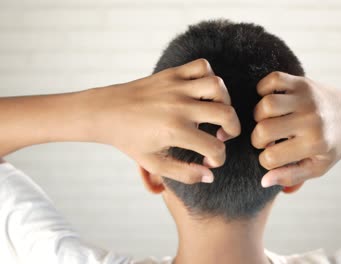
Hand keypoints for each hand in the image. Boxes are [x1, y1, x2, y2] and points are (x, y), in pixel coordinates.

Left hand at [90, 59, 240, 183]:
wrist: (106, 112)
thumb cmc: (130, 141)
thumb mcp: (154, 164)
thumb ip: (184, 173)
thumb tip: (210, 175)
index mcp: (174, 132)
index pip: (215, 148)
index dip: (219, 158)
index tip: (210, 160)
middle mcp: (178, 107)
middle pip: (226, 114)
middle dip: (234, 129)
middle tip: (224, 135)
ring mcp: (175, 87)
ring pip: (218, 86)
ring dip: (225, 100)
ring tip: (216, 110)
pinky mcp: (171, 73)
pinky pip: (202, 66)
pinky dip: (209, 76)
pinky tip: (202, 91)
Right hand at [251, 72, 340, 186]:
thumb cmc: (333, 145)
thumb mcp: (317, 167)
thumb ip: (291, 177)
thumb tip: (263, 181)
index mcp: (315, 144)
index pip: (271, 157)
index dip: (266, 160)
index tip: (274, 156)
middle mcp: (311, 120)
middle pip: (263, 130)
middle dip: (257, 139)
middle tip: (266, 140)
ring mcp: (307, 99)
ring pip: (265, 105)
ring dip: (258, 115)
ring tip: (267, 121)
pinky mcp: (303, 82)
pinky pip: (272, 80)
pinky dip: (263, 89)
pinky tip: (269, 100)